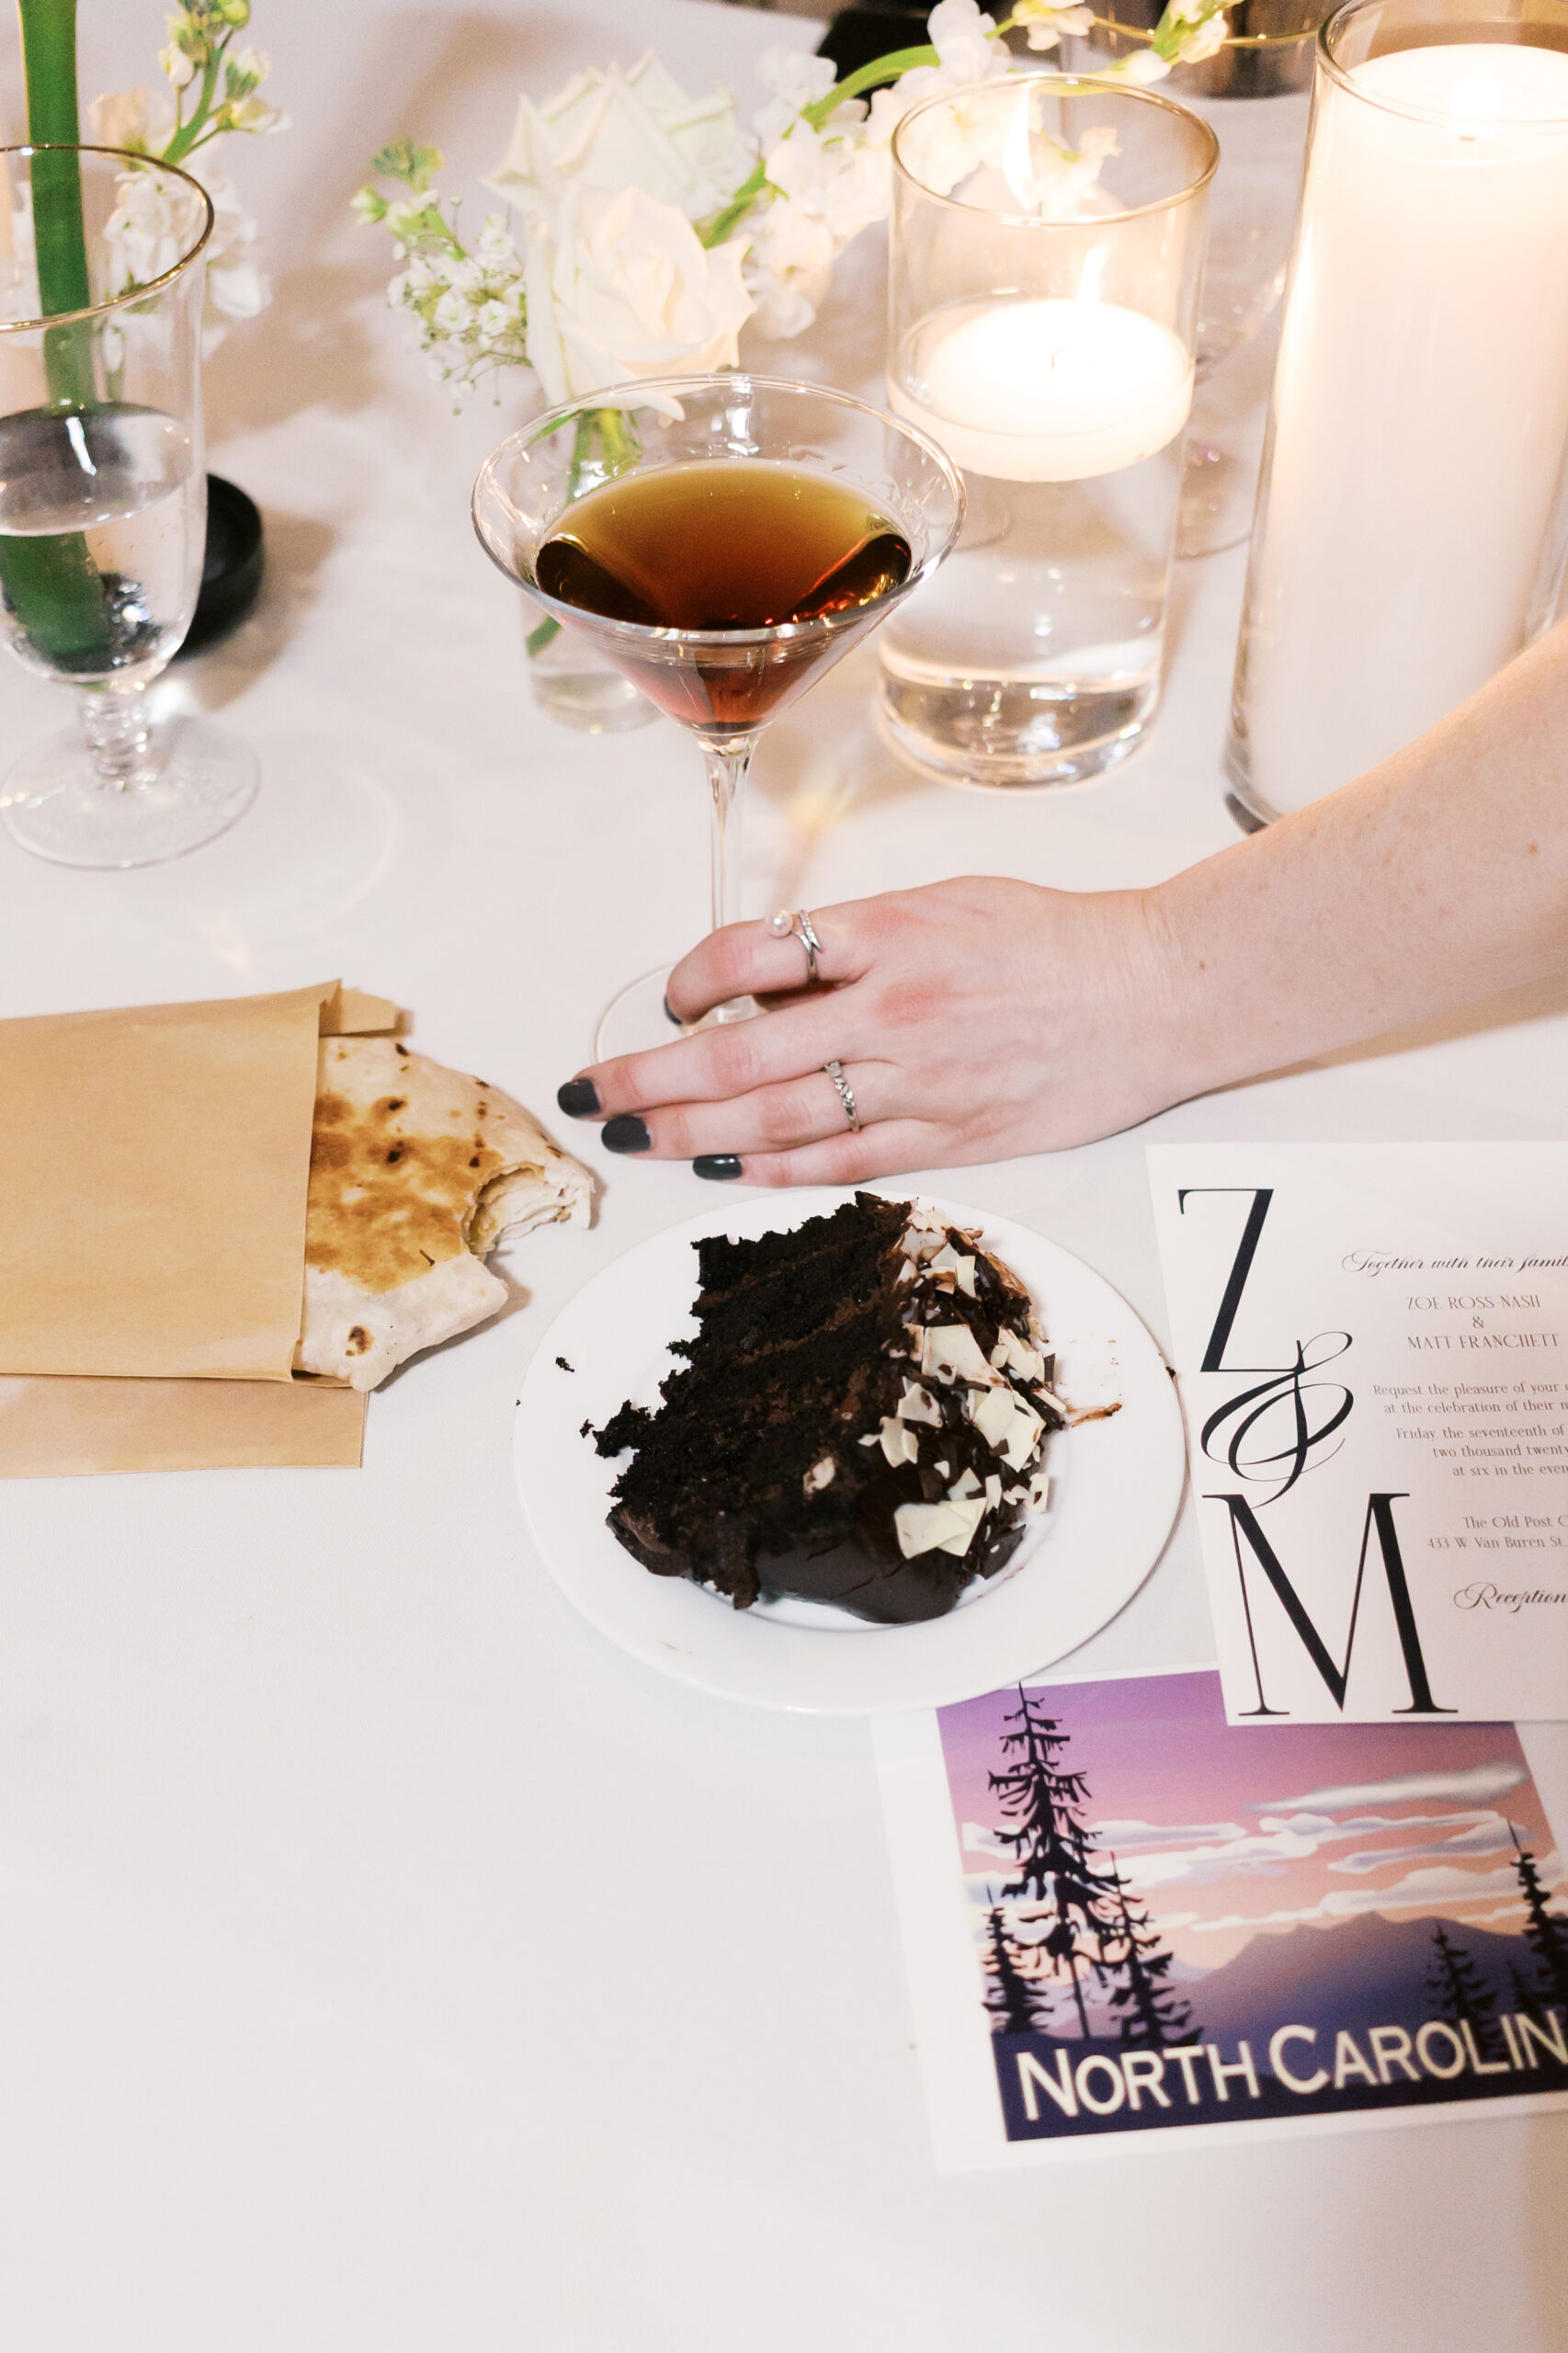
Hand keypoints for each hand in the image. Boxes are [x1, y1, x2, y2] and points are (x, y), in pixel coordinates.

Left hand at [555, 877, 1184, 1183]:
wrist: (1155, 993)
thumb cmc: (1053, 941)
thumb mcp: (946, 903)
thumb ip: (854, 941)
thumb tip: (765, 979)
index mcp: (889, 936)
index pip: (755, 955)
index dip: (692, 981)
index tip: (671, 1000)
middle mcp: (895, 1011)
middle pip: (743, 1057)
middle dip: (653, 1078)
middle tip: (594, 1095)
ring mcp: (924, 1084)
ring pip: (782, 1120)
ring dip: (695, 1134)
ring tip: (639, 1138)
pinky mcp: (956, 1138)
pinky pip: (846, 1162)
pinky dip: (779, 1171)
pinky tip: (728, 1172)